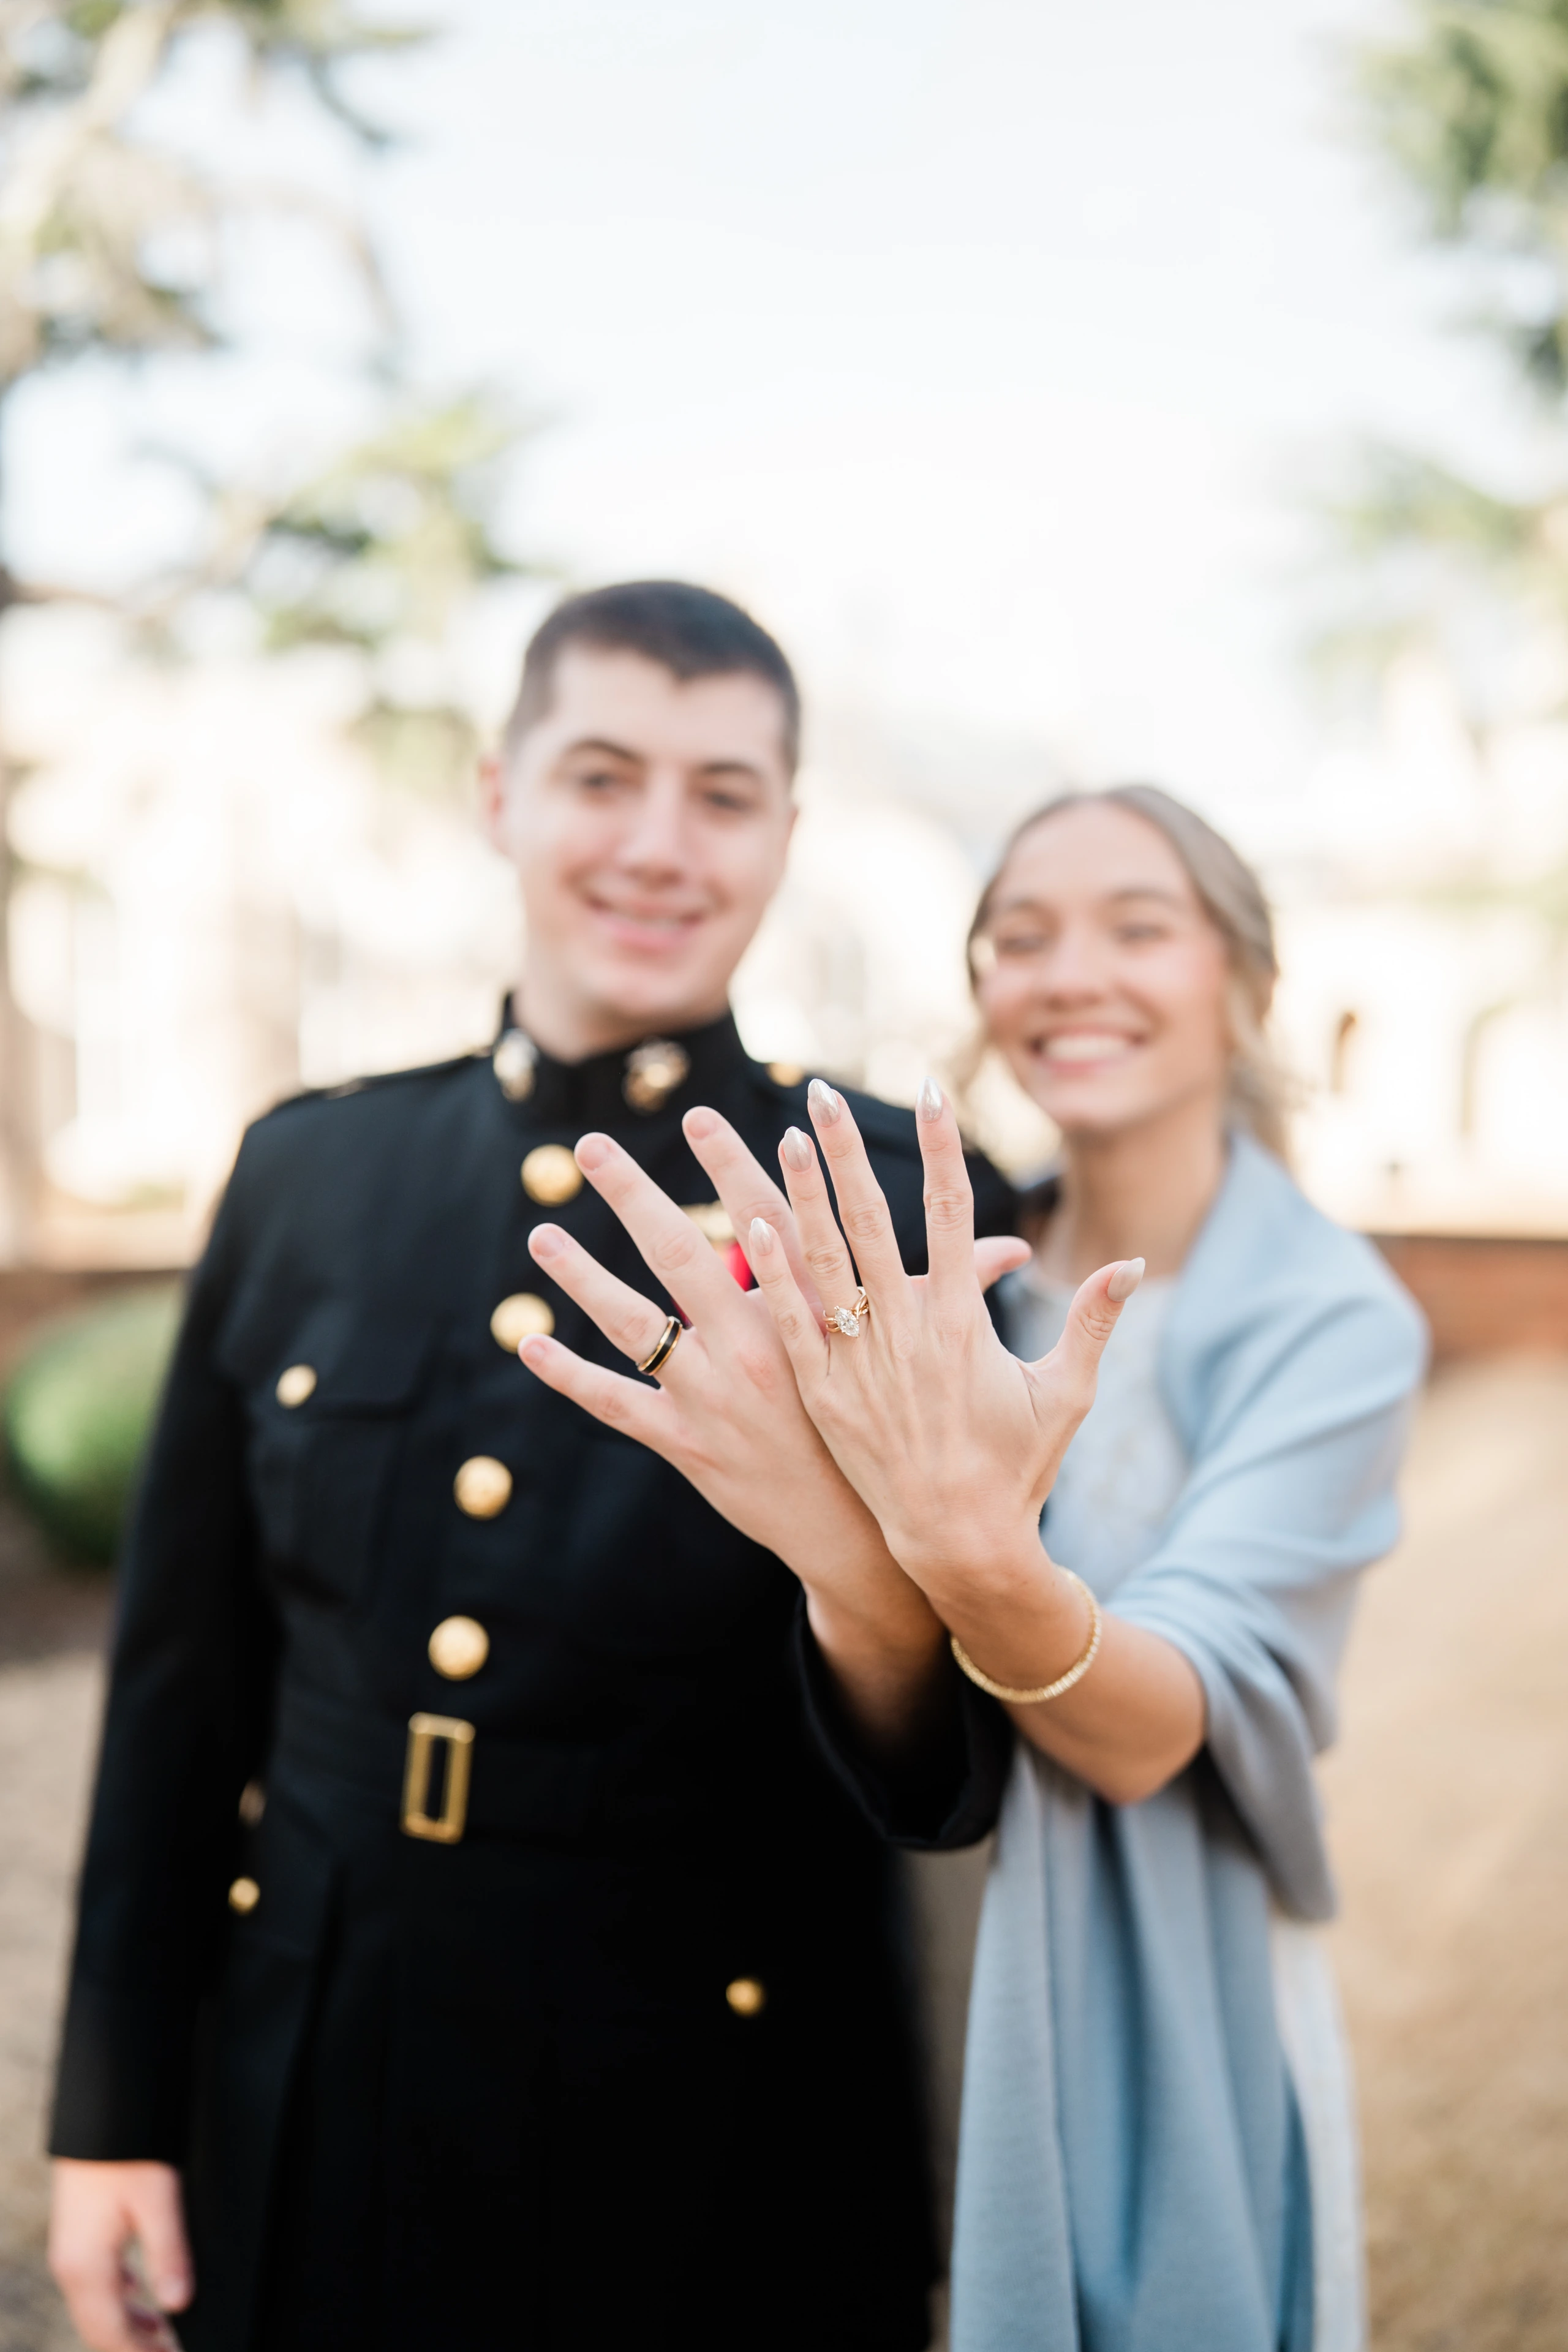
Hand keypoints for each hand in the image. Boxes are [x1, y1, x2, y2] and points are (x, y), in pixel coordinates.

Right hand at [50, 2160, 189, 2350]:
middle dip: (132, 2347)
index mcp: (85, 2266)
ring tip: (162, 2337)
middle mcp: (70, 2266)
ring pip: (97, 2306)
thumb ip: (168, 2255)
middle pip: (99, 2327)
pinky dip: (120, 2300)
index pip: (111, 2332)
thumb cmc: (128, 2153)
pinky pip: (97, 2283)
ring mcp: (70, 2251)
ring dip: (127, 2326)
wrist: (100, 2113)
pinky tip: (142, 2297)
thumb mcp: (157, 2202)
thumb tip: (177, 2305)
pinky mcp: (78, 2235)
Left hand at [514, 1107, 1027, 1745]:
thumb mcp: (973, 1362)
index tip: (739, 1108)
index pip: (790, 1216)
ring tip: (542, 1228)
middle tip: (618, 1133)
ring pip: (640, 1320)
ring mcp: (724, 1394)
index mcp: (829, 1315)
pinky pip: (620, 1404)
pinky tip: (529, 1339)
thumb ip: (985, 1290)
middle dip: (658, 1184)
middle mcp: (771, 1343)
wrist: (915, 1540)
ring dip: (586, 1273)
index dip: (763, 1160)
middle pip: (701, 1246)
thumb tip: (1043, 1252)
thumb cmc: (955, 1449)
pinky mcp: (693, 1444)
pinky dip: (573, 1375)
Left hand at [745, 1076, 1140, 1609]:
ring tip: (787, 1135)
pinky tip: (752, 1226)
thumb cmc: (1019, 1468)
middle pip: (874, 1222)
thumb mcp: (1067, 1394)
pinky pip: (794, 1324)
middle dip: (850, 1152)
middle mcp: (908, 1335)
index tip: (928, 1090)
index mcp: (966, 1325)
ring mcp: (861, 1365)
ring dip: (803, 1195)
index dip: (940, 1149)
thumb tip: (1135, 1262)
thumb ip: (1094, 1322)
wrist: (961, 1545)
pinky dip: (773, 1276)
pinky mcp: (825, 1397)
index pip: (953, 1215)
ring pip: (826, 1262)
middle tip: (826, 1092)